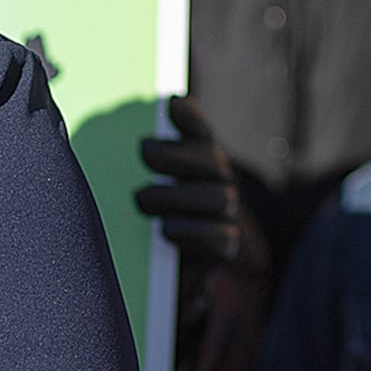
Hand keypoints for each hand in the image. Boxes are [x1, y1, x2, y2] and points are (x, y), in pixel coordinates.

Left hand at [133, 97, 262, 269]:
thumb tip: (153, 117)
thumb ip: (150, 154)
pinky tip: (166, 229)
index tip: (171, 103)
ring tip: (144, 201)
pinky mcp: (227, 245)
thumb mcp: (147, 183)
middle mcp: (219, 181)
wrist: (166, 267)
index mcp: (200, 160)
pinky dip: (189, 231)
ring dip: (177, 196)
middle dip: (176, 153)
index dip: (191, 117)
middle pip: (212, 158)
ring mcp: (227, 213)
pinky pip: (219, 235)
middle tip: (144, 151)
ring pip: (219, 197)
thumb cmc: (154, 216)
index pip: (201, 131)